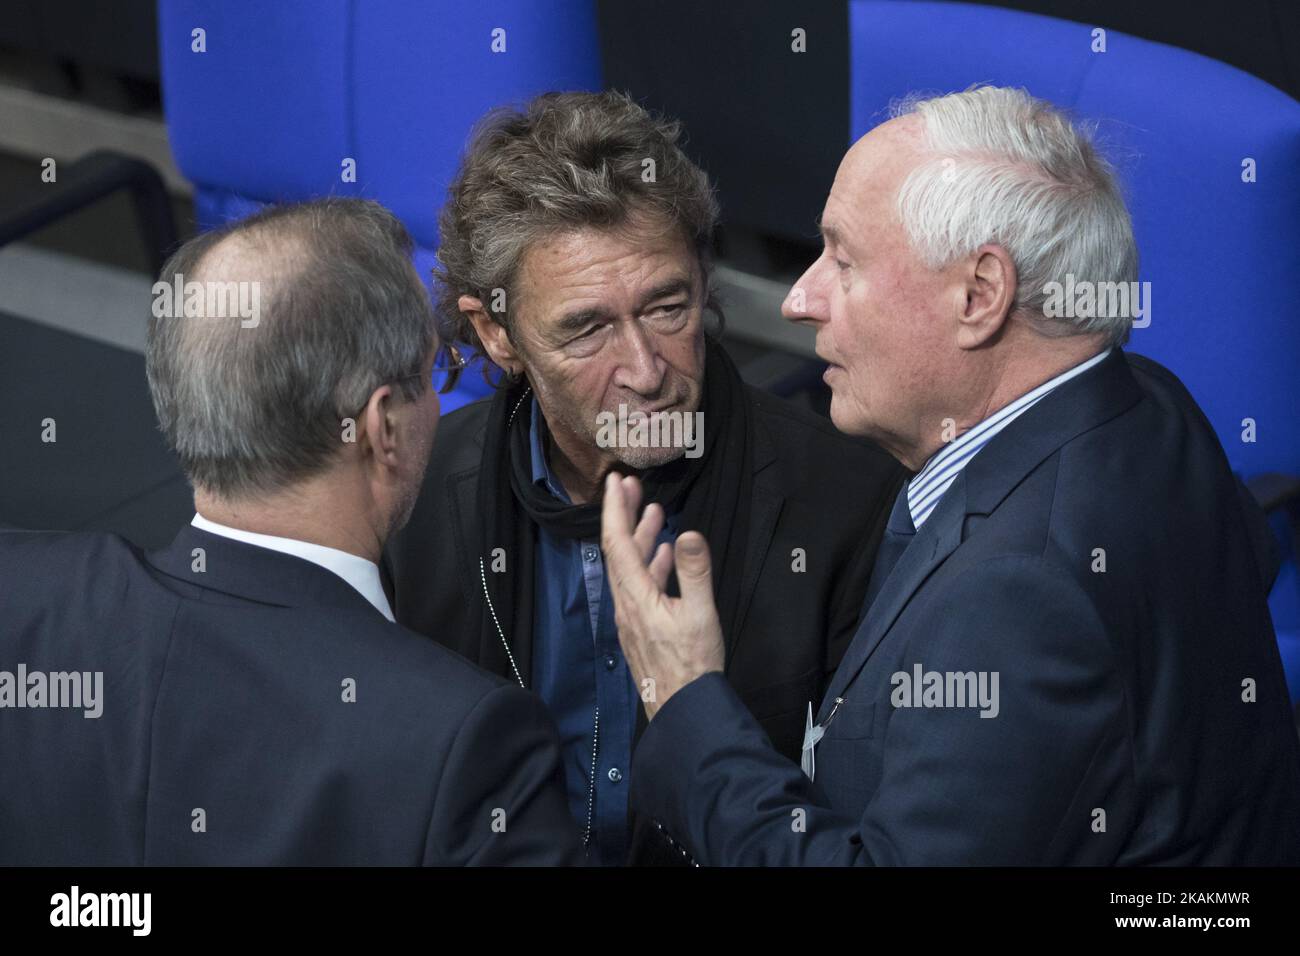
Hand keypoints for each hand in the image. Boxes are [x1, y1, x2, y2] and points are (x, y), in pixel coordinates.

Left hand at [600, 472, 724, 718]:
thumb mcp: (701, 614)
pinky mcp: (642, 627)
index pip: (617, 544)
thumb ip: (694, 571)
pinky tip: (665, 555)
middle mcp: (627, 604)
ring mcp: (632, 617)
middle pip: (619, 551)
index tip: (616, 482)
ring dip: (640, 538)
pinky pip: (640, 586)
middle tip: (632, 486)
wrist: (684, 708)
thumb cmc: (693, 664)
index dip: (615, 510)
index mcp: (636, 596)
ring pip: (630, 568)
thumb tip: (686, 533)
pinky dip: (650, 564)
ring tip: (653, 513)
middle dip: (624, 516)